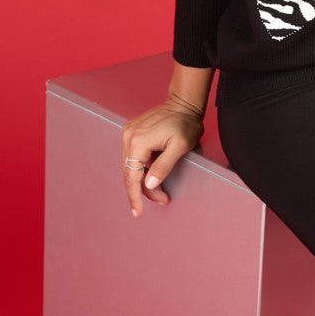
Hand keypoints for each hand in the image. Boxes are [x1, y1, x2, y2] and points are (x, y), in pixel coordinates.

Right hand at [121, 96, 205, 216]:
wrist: (184, 103)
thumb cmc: (186, 123)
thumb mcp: (180, 147)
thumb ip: (163, 166)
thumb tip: (149, 184)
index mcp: (138, 141)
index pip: (132, 176)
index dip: (135, 196)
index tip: (138, 212)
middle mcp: (128, 136)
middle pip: (130, 172)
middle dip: (143, 190)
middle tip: (162, 199)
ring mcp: (128, 133)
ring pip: (129, 166)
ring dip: (141, 181)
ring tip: (160, 192)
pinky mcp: (131, 131)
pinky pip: (131, 156)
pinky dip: (139, 169)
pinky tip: (151, 176)